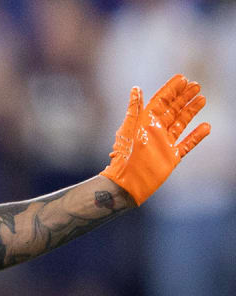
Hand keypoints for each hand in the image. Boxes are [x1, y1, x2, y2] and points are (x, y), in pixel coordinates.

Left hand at [99, 73, 209, 205]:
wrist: (127, 181)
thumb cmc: (125, 155)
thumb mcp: (129, 128)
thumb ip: (135, 109)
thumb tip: (136, 89)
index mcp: (145, 122)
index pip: (160, 101)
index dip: (171, 90)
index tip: (182, 78)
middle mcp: (156, 131)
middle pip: (173, 110)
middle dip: (184, 97)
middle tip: (196, 85)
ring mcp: (165, 143)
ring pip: (181, 123)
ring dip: (191, 111)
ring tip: (202, 99)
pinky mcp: (172, 157)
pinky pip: (187, 144)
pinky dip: (196, 136)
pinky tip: (206, 127)